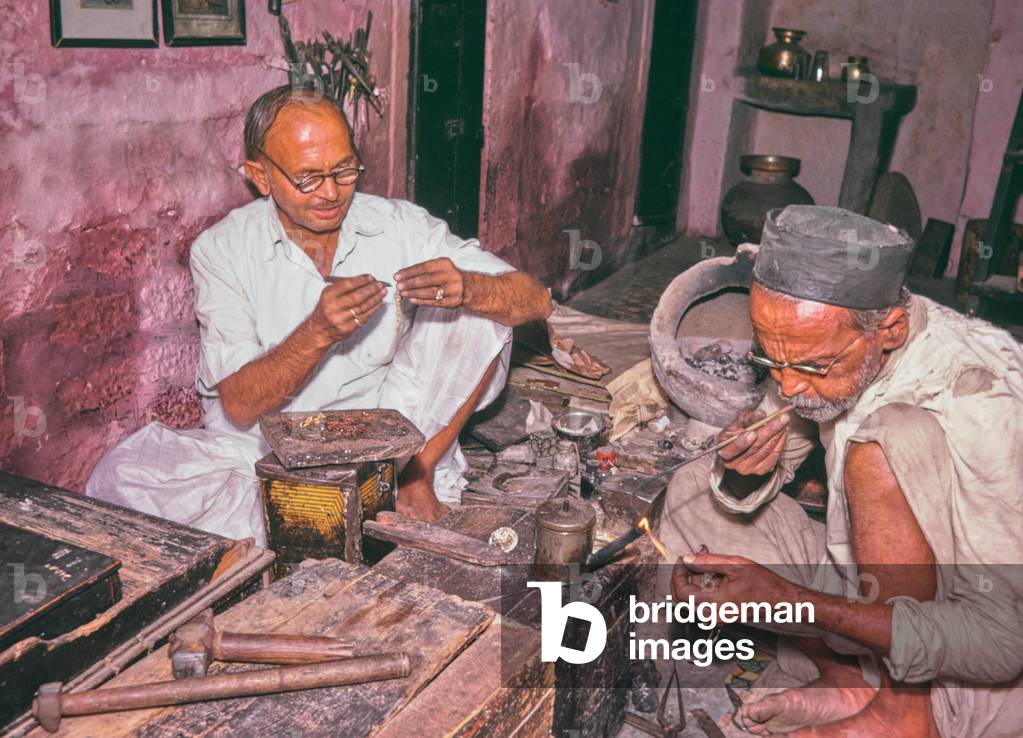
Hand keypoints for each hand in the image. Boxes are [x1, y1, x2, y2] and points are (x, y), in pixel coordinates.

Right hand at [309, 274, 385, 342]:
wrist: (320, 329)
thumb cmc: (327, 308)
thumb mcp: (329, 294)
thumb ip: (344, 286)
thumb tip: (365, 280)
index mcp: (328, 295)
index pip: (347, 285)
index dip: (361, 280)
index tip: (371, 277)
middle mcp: (333, 307)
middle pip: (357, 296)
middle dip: (371, 289)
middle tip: (380, 284)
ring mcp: (341, 319)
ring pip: (362, 307)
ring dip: (375, 298)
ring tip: (383, 292)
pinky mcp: (348, 328)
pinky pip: (364, 317)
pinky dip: (373, 309)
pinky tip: (379, 302)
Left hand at [395, 257, 464, 307]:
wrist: (468, 287)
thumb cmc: (447, 276)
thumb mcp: (439, 267)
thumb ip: (424, 270)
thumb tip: (403, 275)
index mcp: (445, 264)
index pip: (424, 267)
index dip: (409, 272)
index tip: (397, 276)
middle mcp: (451, 276)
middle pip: (427, 280)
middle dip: (410, 283)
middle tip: (399, 286)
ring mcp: (452, 290)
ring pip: (430, 292)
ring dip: (414, 293)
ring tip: (403, 293)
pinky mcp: (452, 302)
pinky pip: (434, 302)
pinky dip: (422, 301)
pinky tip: (412, 300)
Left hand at [671, 550, 799, 609]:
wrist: (781, 600)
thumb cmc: (764, 584)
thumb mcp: (735, 565)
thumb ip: (707, 562)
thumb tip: (686, 559)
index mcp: (714, 604)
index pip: (681, 593)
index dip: (677, 574)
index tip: (683, 560)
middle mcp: (712, 614)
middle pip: (683, 596)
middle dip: (685, 573)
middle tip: (694, 556)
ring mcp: (717, 616)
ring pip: (693, 597)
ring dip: (694, 576)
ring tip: (706, 558)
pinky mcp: (721, 613)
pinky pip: (703, 599)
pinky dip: (703, 582)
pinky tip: (713, 569)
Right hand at [717, 409, 788, 475]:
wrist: (736, 448)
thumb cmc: (734, 434)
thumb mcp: (736, 423)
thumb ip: (747, 418)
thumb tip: (760, 414)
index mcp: (724, 451)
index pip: (734, 448)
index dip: (743, 442)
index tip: (752, 432)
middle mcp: (735, 464)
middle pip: (755, 447)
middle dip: (770, 431)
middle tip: (782, 418)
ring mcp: (748, 469)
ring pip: (766, 451)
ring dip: (778, 435)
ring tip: (784, 421)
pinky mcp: (760, 471)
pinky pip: (774, 458)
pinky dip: (780, 444)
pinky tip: (783, 433)